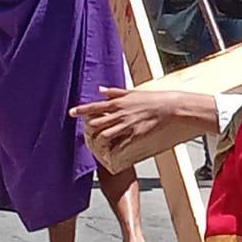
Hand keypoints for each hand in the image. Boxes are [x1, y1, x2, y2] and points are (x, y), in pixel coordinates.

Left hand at [72, 86, 196, 157]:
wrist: (170, 108)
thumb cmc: (153, 99)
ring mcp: (127, 125)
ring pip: (105, 135)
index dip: (82, 110)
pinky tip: (111, 152)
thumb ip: (114, 92)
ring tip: (97, 144)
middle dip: (89, 129)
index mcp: (119, 102)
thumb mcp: (132, 92)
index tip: (72, 112)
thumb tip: (100, 89)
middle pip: (97, 123)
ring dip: (99, 141)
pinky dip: (114, 149)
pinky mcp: (135, 135)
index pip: (95, 106)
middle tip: (86, 132)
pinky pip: (120, 145)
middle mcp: (120, 114)